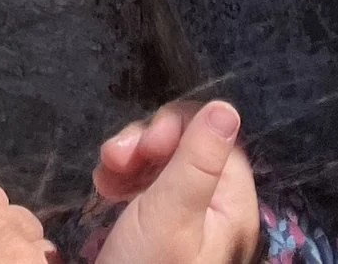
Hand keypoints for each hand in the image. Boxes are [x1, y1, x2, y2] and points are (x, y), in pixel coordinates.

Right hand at [88, 102, 258, 263]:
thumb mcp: (170, 213)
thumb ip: (198, 159)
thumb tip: (227, 106)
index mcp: (233, 209)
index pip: (217, 139)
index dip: (177, 129)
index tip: (143, 147)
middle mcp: (217, 213)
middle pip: (188, 147)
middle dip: (146, 143)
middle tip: (115, 160)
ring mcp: (189, 222)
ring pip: (164, 162)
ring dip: (130, 158)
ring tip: (104, 178)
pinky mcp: (162, 230)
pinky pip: (148, 185)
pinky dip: (124, 177)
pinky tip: (104, 188)